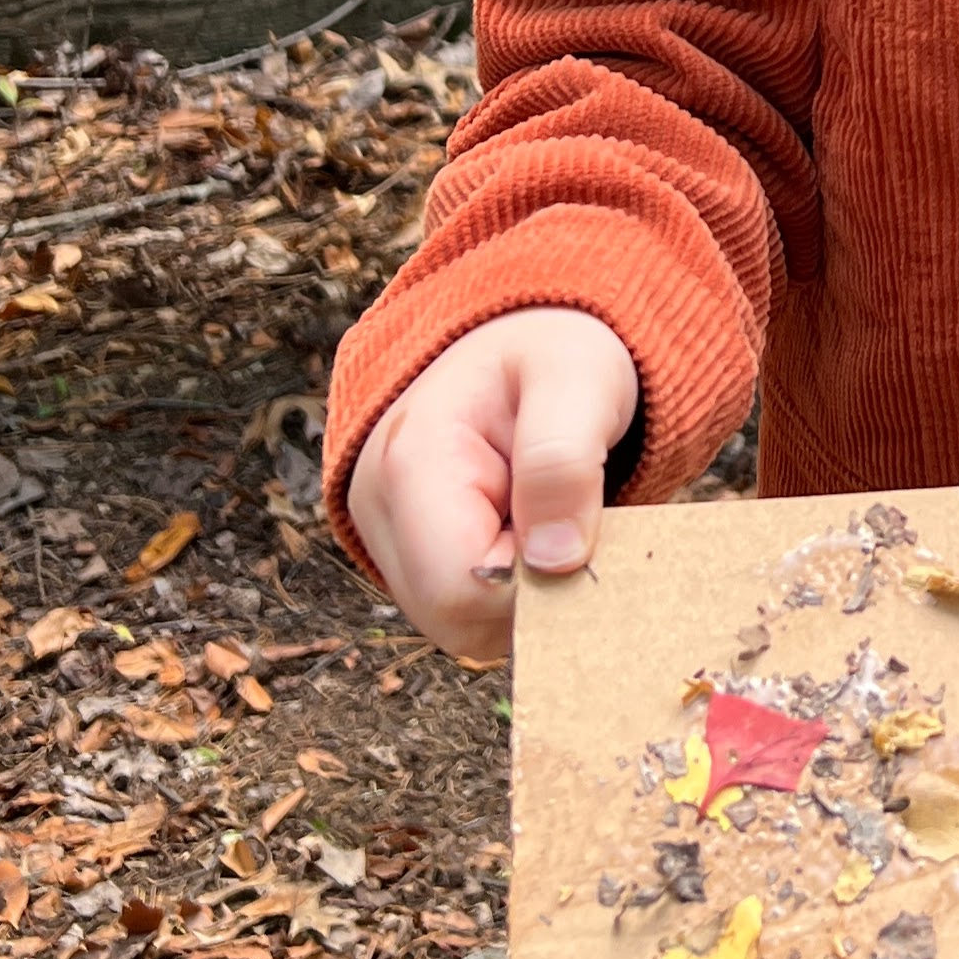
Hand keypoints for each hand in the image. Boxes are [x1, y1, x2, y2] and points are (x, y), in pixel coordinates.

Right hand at [345, 308, 639, 662]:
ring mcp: (387, 535)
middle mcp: (379, 508)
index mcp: (409, 462)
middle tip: (571, 520)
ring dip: (524, 592)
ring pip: (461, 625)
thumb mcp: (578, 379)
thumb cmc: (555, 352)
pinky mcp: (408, 553)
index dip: (533, 583)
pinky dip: (512, 591)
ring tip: (550, 516)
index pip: (460, 589)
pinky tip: (532, 532)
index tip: (579, 530)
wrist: (525, 333)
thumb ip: (562, 460)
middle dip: (531, 592)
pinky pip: (464, 611)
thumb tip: (554, 561)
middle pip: (455, 621)